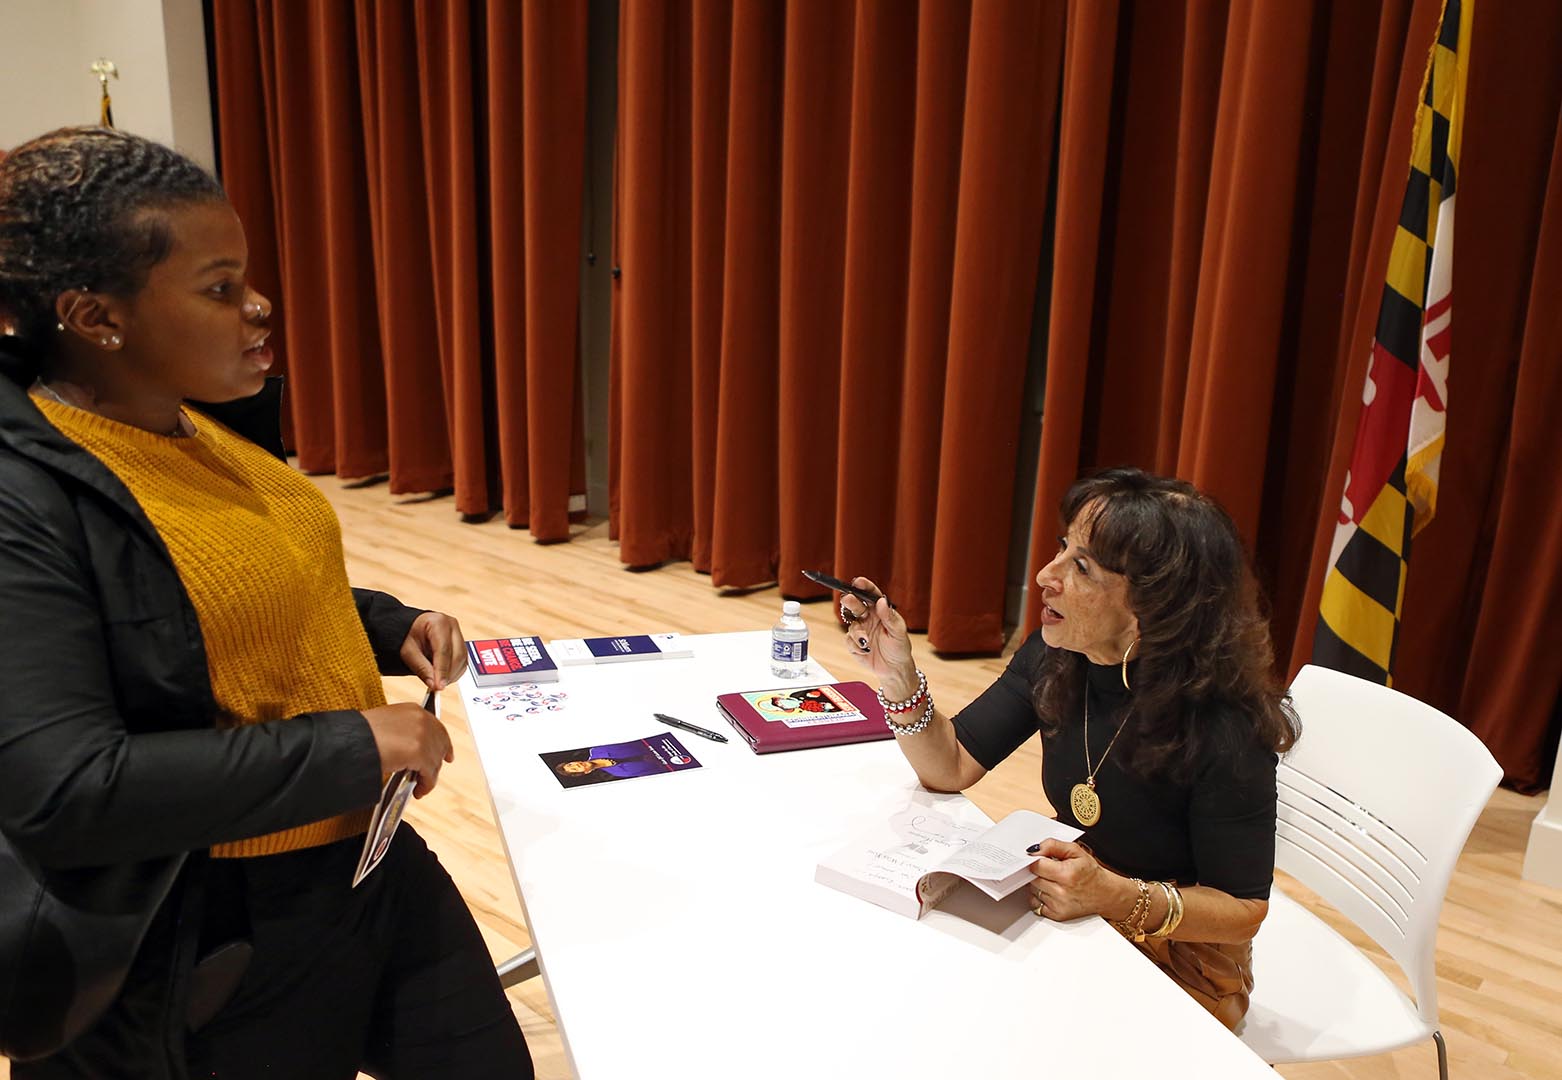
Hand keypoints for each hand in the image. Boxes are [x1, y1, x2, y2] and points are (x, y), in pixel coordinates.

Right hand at [361, 701, 453, 798]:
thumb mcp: (387, 724)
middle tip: (429, 777)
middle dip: (436, 763)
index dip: (443, 744)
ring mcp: (422, 735)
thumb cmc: (361, 735)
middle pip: (439, 745)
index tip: (446, 756)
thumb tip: (413, 749)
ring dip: (428, 777)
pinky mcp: (419, 753)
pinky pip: (429, 774)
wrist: (351, 740)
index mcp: (413, 710)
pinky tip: (418, 791)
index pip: (437, 728)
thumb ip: (404, 732)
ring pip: (435, 762)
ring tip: (419, 788)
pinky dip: (426, 785)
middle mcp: (422, 720)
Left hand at [399, 611, 466, 689]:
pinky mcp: (461, 643)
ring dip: (452, 674)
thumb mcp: (408, 651)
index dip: (442, 670)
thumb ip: (421, 667)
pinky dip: (455, 672)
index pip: (444, 650)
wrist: (411, 628)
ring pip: (462, 659)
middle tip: (438, 687)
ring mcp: (458, 634)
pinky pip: (463, 661)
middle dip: (449, 674)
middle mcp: (452, 626)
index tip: (439, 686)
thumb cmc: (408, 635)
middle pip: (457, 654)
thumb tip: (434, 684)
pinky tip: (444, 677)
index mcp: (438, 622)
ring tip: (439, 682)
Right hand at [838, 577, 916, 693]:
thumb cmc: (899, 648)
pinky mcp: (854, 644)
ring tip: (866, 642)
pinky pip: (849, 640)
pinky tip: (867, 651)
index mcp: (879, 611)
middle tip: (848, 599)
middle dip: (850, 601)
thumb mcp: (899, 632)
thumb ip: (890, 617)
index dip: (864, 587)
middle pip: (855, 605)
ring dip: (857, 632)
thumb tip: (881, 601)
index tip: (858, 582)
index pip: (870, 595)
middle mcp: (868, 618)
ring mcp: (860, 630)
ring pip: (851, 624)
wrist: (894, 670)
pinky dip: (857, 646)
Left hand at [1028, 838, 1131, 920]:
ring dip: (1038, 883)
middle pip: (1032, 878)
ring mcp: (1058, 906)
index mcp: (1066, 874)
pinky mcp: (1056, 915)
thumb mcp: (1075, 851)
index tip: (1038, 858)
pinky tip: (1050, 891)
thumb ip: (1053, 845)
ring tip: (1052, 880)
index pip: (1036, 866)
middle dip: (1037, 871)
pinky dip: (1039, 896)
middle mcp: (1061, 892)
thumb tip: (1035, 849)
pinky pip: (1035, 904)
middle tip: (1048, 868)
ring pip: (1032, 890)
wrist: (1105, 894)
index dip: (1035, 860)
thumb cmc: (1091, 873)